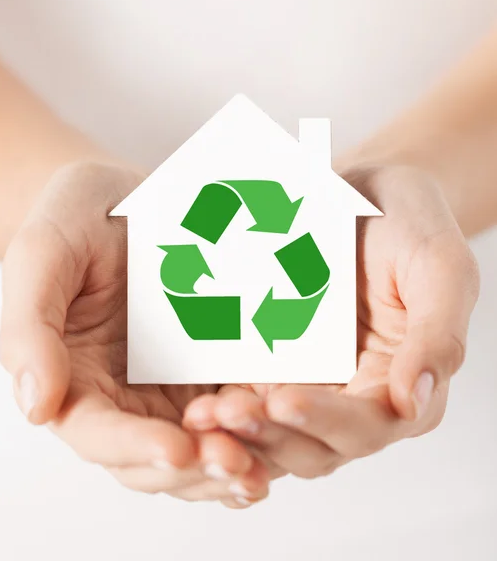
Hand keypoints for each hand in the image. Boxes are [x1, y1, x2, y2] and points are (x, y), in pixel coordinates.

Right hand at [0, 162, 268, 505]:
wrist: (127, 196)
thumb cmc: (77, 219)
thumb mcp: (43, 255)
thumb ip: (30, 329)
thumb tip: (36, 407)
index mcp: (75, 381)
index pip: (99, 434)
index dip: (135, 447)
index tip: (177, 449)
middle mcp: (125, 397)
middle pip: (156, 459)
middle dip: (197, 467)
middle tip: (239, 462)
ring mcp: (172, 387)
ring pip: (201, 446)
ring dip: (234, 460)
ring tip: (268, 460)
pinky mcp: (211, 368)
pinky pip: (236, 408)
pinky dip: (260, 426)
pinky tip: (288, 420)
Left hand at [184, 165, 479, 478]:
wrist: (362, 191)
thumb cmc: (409, 223)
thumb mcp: (439, 267)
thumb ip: (437, 334)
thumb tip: (412, 401)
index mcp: (400, 382)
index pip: (367, 425)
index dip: (326, 421)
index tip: (284, 399)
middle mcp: (354, 393)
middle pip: (313, 443)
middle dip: (270, 434)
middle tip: (227, 411)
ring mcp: (311, 380)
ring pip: (275, 430)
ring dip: (239, 430)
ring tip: (203, 413)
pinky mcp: (275, 362)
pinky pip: (248, 394)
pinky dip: (225, 405)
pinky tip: (196, 397)